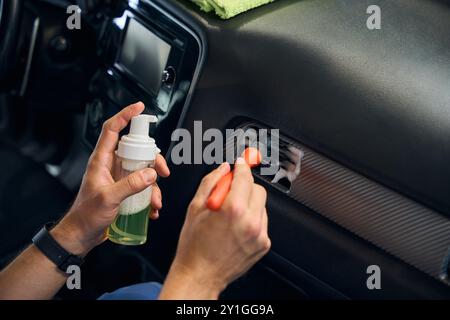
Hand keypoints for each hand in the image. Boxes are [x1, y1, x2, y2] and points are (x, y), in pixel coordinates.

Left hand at [52, 102, 169, 255]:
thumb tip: (150, 173)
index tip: (139, 108)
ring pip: (144, 170)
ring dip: (154, 185)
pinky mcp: (125, 190)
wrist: (82, 235)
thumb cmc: (86, 216)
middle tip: (162, 171)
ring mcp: (119, 178)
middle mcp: (111, 166)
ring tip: (155, 202)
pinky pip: (143, 186)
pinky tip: (151, 210)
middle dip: (153, 160)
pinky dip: (151, 197)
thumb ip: (130, 185)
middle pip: (137, 150)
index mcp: (102, 161)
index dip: (125, 116)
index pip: (112, 130)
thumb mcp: (108, 199)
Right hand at [160, 159, 270, 298]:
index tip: (241, 163)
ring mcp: (259, 235)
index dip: (242, 167)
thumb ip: (211, 182)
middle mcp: (250, 222)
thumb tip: (223, 169)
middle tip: (231, 192)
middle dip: (245, 186)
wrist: (200, 274)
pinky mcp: (263, 244)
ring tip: (231, 215)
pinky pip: (262, 222)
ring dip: (249, 203)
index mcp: (233, 210)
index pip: (245, 177)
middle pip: (258, 189)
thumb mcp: (195, 208)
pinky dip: (252, 219)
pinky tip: (236, 227)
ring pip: (262, 206)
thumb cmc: (194, 246)